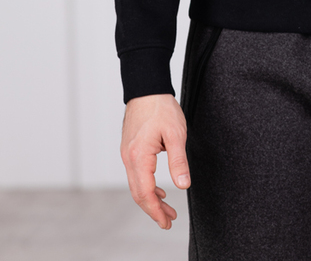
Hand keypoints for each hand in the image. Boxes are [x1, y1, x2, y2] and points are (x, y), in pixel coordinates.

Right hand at [121, 93, 189, 228]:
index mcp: (138, 156)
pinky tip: (159, 190)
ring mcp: (127, 154)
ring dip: (151, 199)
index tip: (167, 222)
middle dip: (153, 210)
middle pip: (138, 193)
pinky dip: (147, 186)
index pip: (145, 193)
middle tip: (168, 221)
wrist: (146, 88)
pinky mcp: (130, 149)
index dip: (156, 211)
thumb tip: (183, 184)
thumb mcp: (176, 133)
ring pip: (136, 185)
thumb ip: (179, 161)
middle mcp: (128, 158)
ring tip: (167, 209)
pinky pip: (136, 174)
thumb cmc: (161, 107)